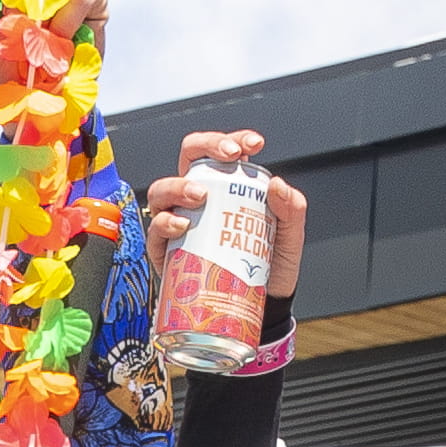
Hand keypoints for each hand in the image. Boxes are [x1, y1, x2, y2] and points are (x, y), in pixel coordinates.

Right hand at [145, 126, 305, 295]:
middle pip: (188, 160)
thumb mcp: (289, 235)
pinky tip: (182, 226)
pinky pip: (154, 231)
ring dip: (178, 186)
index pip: (218, 153)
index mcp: (225, 188)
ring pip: (162, 191)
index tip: (251, 144)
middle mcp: (196, 201)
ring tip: (200, 195)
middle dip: (205, 149)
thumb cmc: (269, 265)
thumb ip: (291, 209)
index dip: (229, 140)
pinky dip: (164, 223)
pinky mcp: (166, 252)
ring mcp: (178, 224)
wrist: (263, 306)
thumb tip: (278, 185)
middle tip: (229, 159)